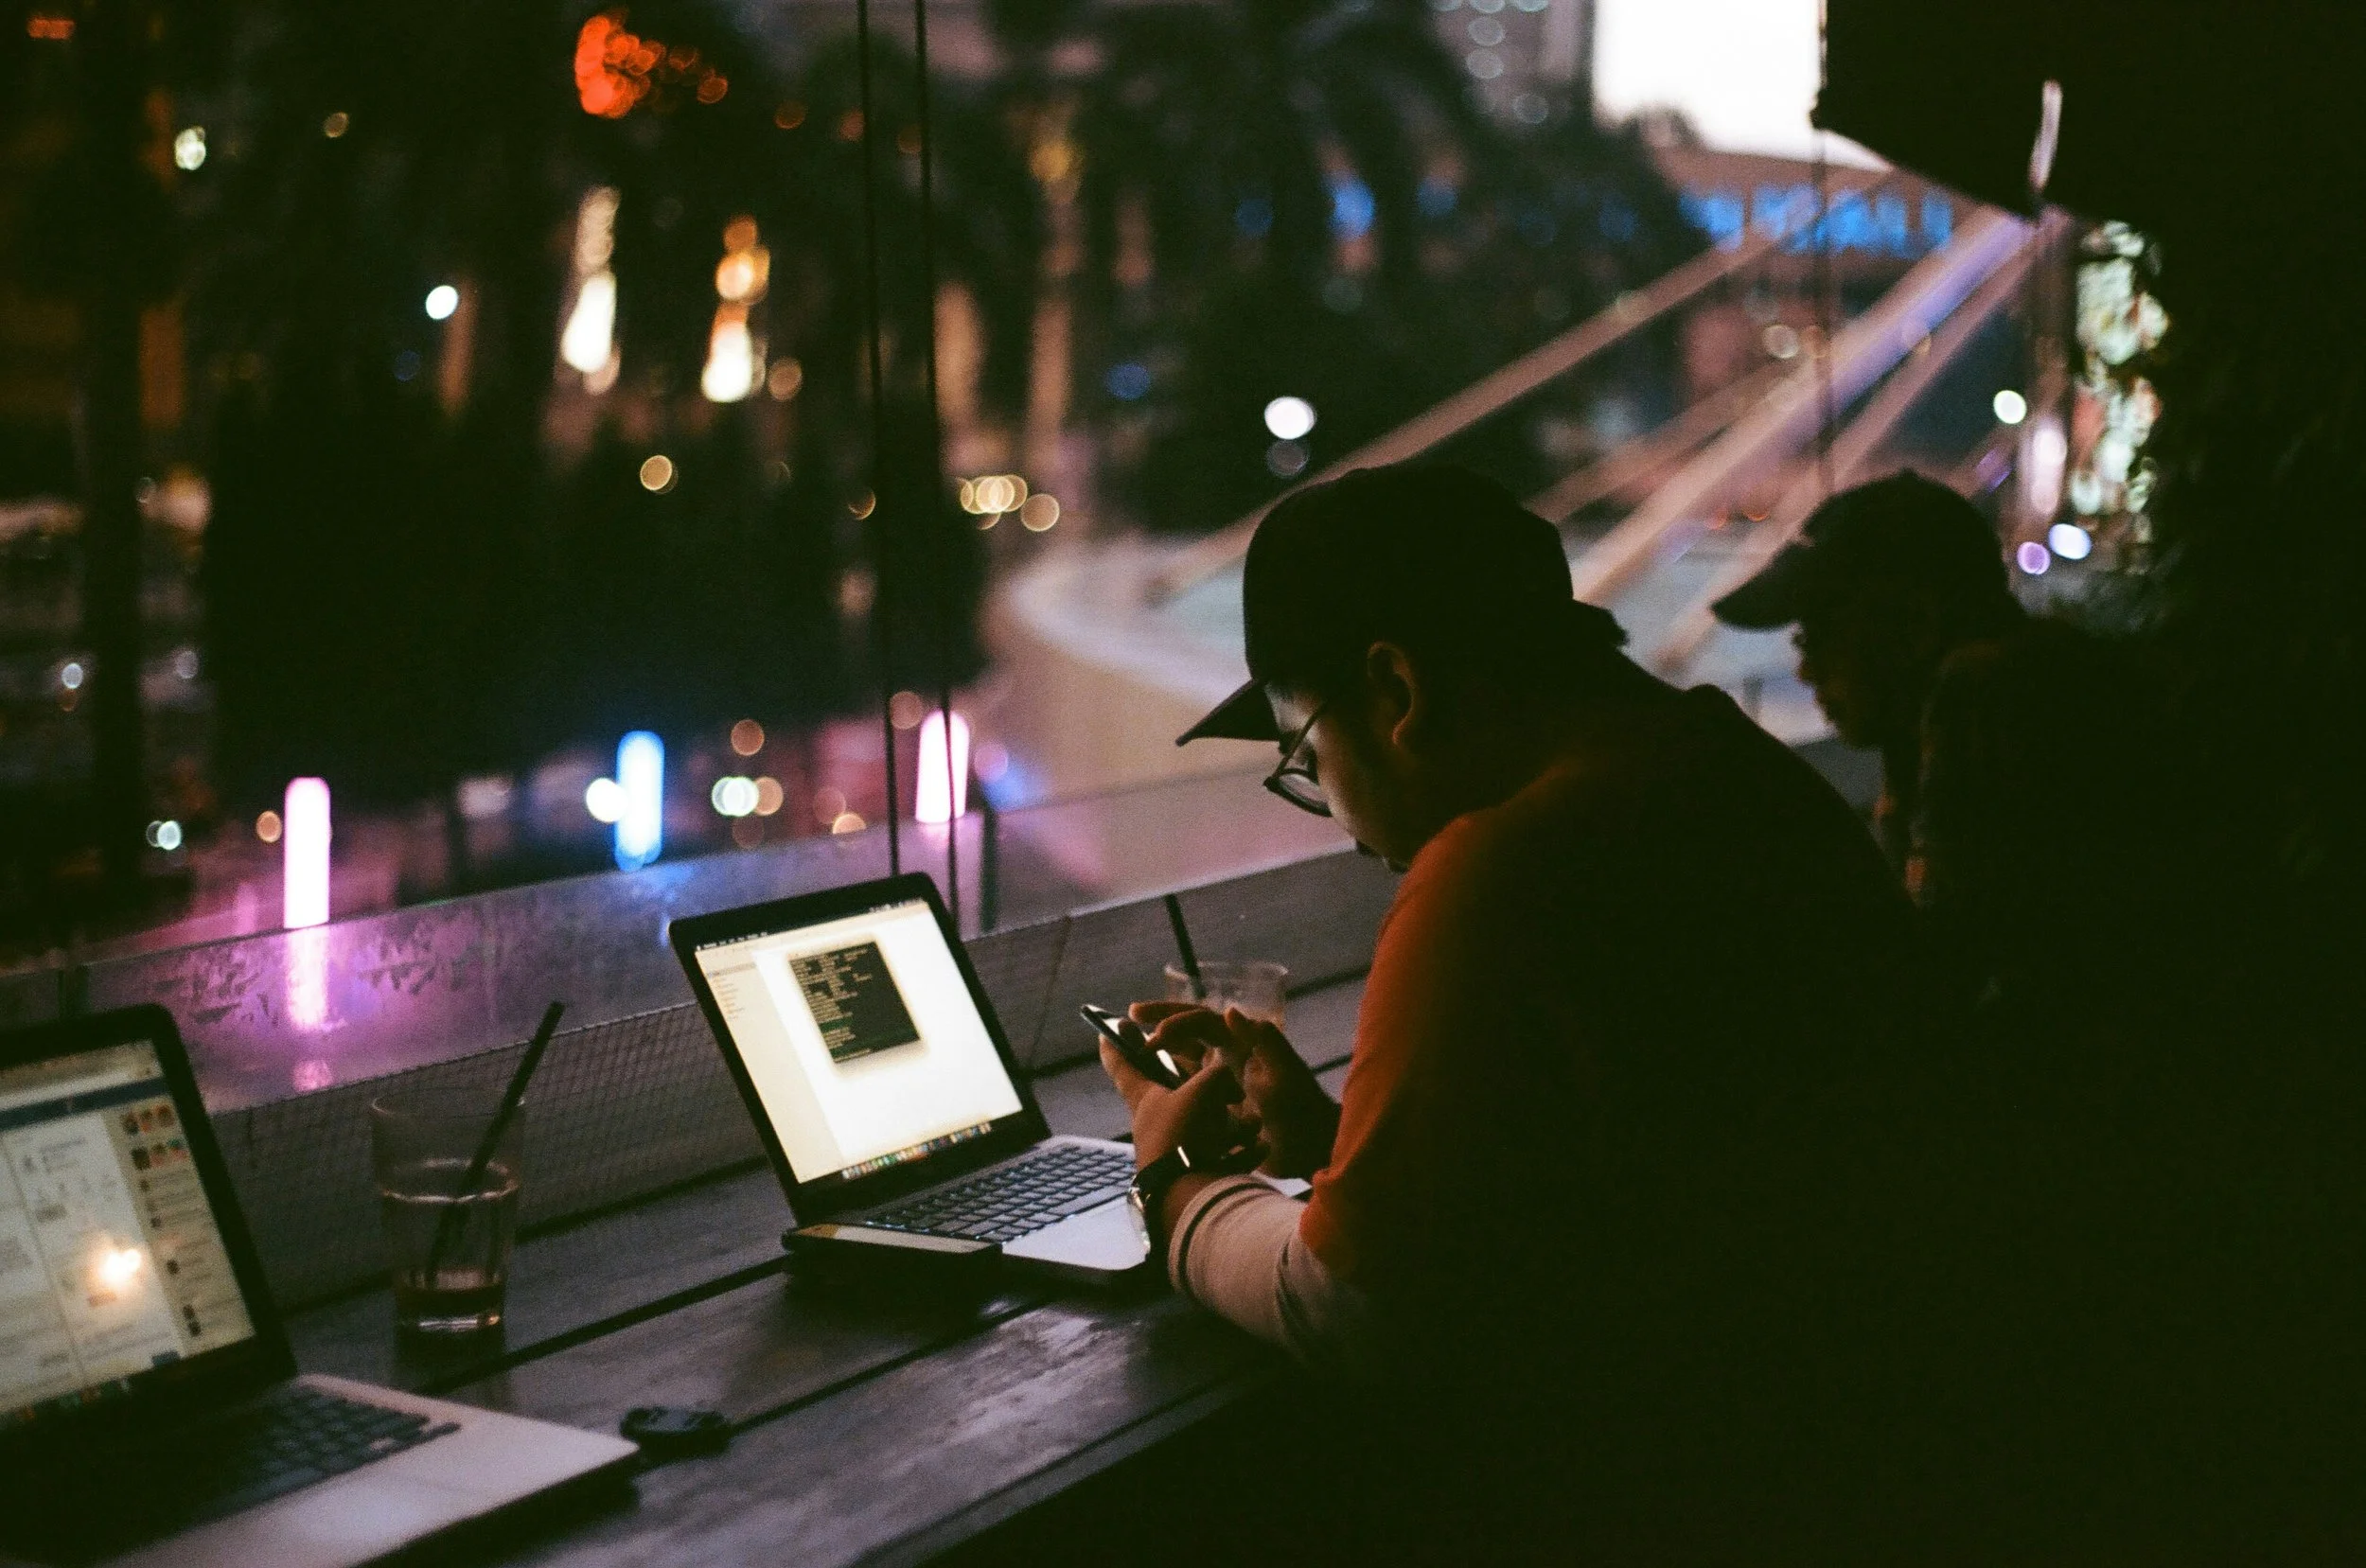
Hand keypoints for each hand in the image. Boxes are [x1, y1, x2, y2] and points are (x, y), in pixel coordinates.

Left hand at [1098, 1031, 1248, 1170]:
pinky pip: (1222, 1157)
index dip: (1115, 1047)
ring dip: (1233, 1125)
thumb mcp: (1204, 1089)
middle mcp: (1155, 1123)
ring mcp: (1174, 1150)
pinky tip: (1259, 1149)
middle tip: (1229, 1089)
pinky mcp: (1193, 1173)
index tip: (1104, 1032)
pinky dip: (1242, 1153)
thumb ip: (1218, 1076)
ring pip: (1206, 1128)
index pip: (1122, 1066)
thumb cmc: (1184, 1132)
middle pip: (1176, 1097)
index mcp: (1144, 1099)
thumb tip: (1230, 1082)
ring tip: (1252, 1125)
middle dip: (1209, 1092)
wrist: (1187, 1194)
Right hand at [1130, 1003, 1339, 1178]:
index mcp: (1243, 1042)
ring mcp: (1224, 1079)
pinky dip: (1167, 1080)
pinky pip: (1188, 1085)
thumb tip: (1230, 1010)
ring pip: (1185, 1056)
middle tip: (1130, 1015)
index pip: (1202, 1020)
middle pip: (1190, 1030)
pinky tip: (1147, 1084)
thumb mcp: (1284, 1075)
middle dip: (1162, 1020)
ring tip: (1132, 1047)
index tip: (1153, 1035)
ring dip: (1161, 1049)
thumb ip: (1264, 1041)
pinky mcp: (1219, 1104)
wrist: (1309, 1148)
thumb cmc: (1302, 1110)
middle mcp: (1231, 1054)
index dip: (1176, 1020)